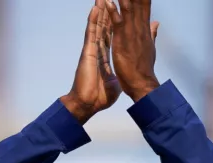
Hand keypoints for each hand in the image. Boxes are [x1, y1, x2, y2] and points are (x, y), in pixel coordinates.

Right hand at [61, 0, 121, 124]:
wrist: (89, 104)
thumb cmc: (100, 97)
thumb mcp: (115, 83)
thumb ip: (119, 73)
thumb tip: (125, 75)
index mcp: (105, 56)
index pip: (111, 35)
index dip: (114, 22)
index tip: (118, 10)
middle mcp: (97, 50)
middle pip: (103, 26)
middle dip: (107, 11)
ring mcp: (91, 50)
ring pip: (96, 26)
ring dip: (99, 11)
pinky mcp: (87, 52)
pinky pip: (91, 33)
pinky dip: (93, 20)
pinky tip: (95, 9)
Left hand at [105, 0, 160, 102]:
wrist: (142, 85)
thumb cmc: (144, 68)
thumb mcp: (149, 47)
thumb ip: (152, 33)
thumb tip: (156, 23)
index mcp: (144, 28)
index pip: (144, 4)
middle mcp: (139, 28)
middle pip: (138, 1)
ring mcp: (131, 34)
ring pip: (127, 7)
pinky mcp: (122, 42)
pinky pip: (117, 23)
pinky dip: (112, 11)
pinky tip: (108, 1)